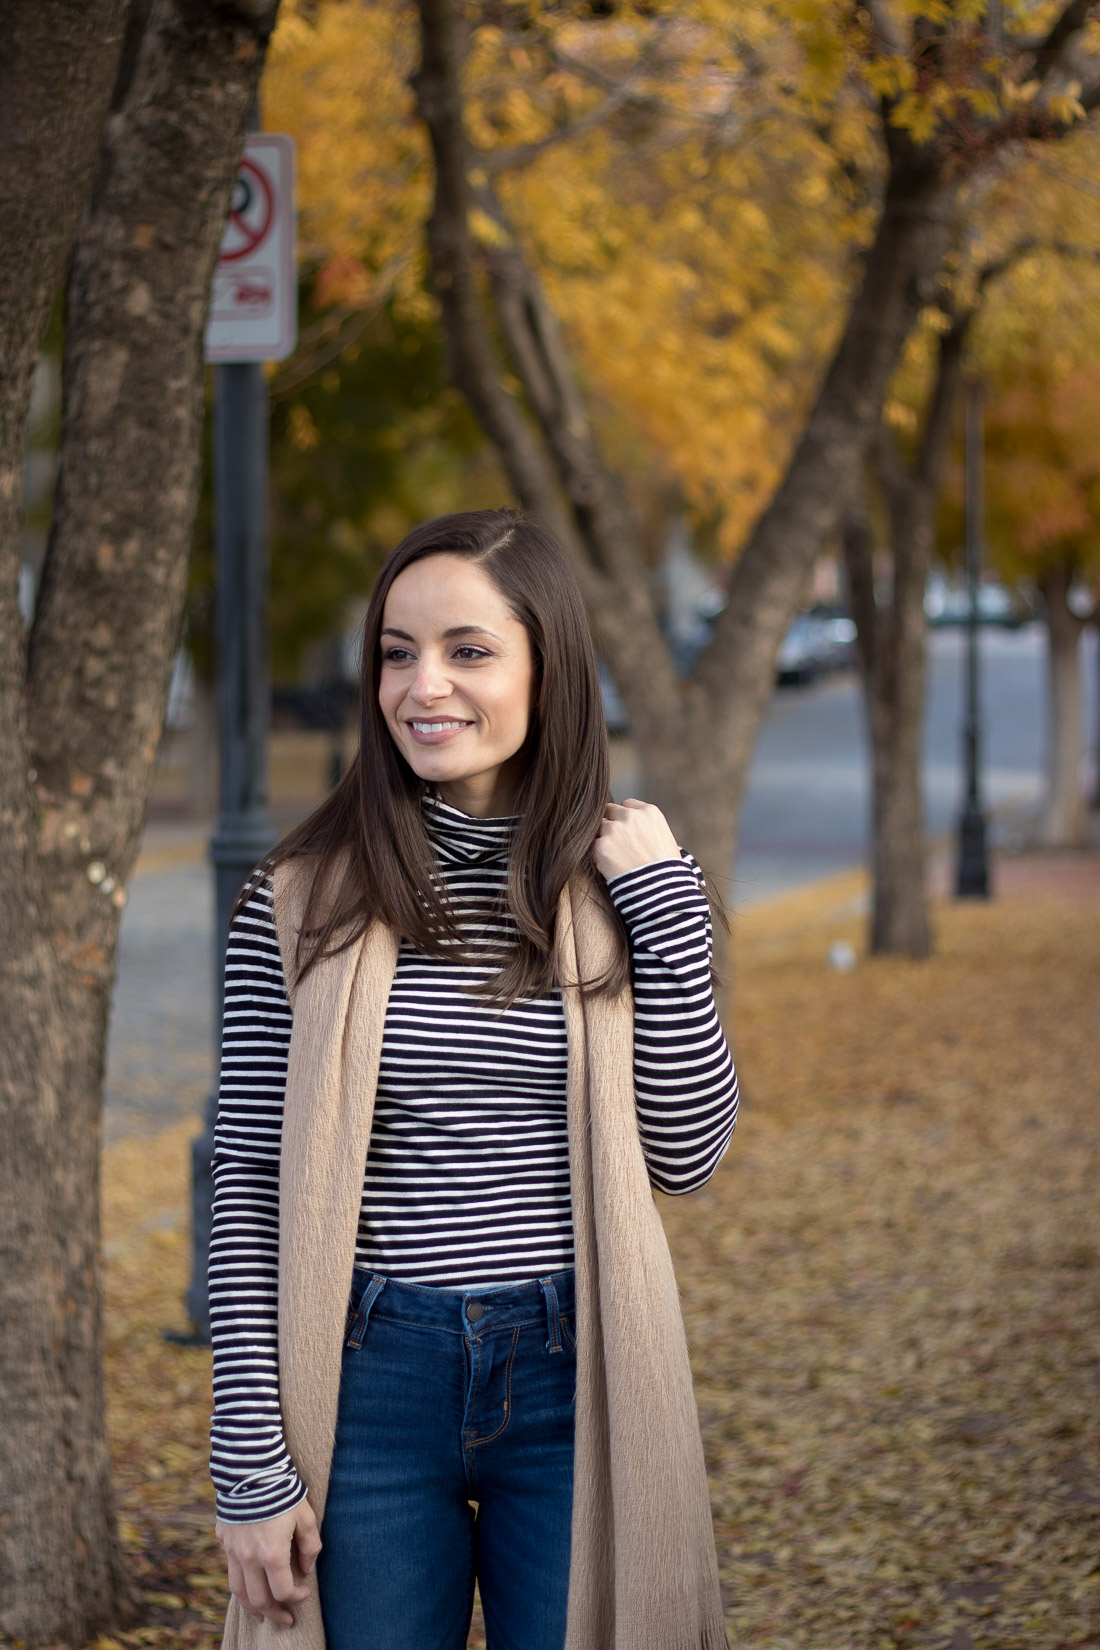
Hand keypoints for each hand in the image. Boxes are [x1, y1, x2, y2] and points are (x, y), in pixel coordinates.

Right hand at [216, 1500, 321, 1628]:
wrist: (251, 1468)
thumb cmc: (283, 1491)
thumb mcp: (306, 1516)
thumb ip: (310, 1546)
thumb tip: (306, 1569)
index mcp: (272, 1554)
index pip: (282, 1591)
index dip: (296, 1597)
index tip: (305, 1592)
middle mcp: (249, 1558)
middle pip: (259, 1600)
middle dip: (274, 1614)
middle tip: (285, 1620)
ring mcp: (233, 1550)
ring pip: (238, 1591)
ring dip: (251, 1606)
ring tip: (261, 1615)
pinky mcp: (224, 1539)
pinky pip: (230, 1569)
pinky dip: (240, 1583)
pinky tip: (247, 1584)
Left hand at [592, 798, 680, 880]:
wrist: (661, 890)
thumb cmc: (667, 869)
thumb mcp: (665, 838)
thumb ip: (646, 826)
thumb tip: (631, 827)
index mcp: (649, 812)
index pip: (627, 805)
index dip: (625, 818)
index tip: (627, 830)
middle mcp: (631, 816)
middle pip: (610, 811)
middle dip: (612, 824)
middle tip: (617, 844)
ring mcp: (614, 830)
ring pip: (600, 828)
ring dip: (604, 839)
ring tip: (616, 857)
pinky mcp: (602, 846)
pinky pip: (593, 846)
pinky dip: (599, 855)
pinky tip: (611, 866)